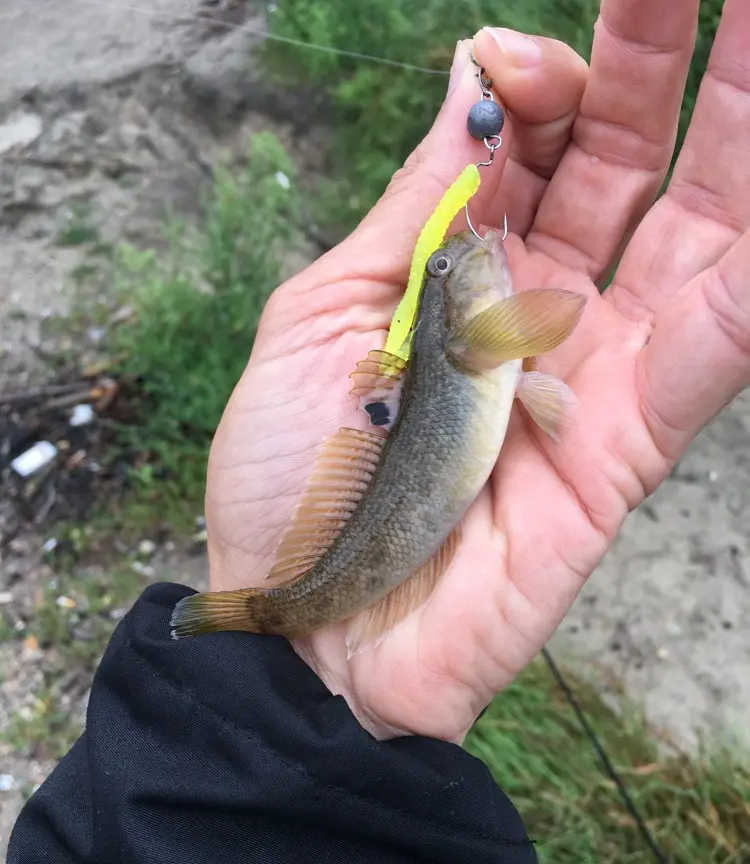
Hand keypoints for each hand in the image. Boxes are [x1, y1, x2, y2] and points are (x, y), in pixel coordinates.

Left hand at [206, 0, 749, 742]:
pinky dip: (746, 292)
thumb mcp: (322, 316)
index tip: (509, 68)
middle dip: (664, 72)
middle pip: (629, 173)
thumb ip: (414, 209)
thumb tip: (473, 81)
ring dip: (739, 146)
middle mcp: (541, 316)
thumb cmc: (292, 481)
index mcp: (462, 277)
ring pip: (695, 243)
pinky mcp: (625, 455)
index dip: (542, 86)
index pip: (539, 152)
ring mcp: (594, 380)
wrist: (306, 627)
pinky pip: (709, 355)